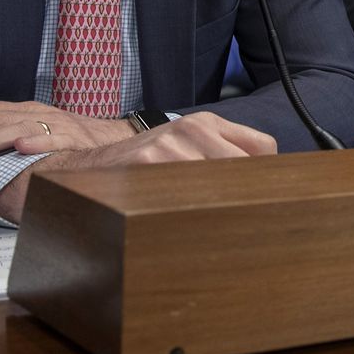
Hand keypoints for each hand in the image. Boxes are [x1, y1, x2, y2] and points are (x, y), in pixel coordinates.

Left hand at [0, 100, 134, 161]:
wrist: (116, 139)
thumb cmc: (69, 142)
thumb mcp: (33, 133)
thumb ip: (4, 139)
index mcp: (21, 110)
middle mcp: (34, 112)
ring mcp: (55, 125)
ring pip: (16, 127)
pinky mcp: (76, 140)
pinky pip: (56, 139)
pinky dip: (38, 141)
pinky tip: (20, 148)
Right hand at [0, 112, 277, 222]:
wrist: (84, 165)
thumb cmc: (142, 163)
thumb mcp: (185, 145)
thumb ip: (224, 153)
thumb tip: (270, 184)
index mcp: (206, 123)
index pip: (264, 149)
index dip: (269, 178)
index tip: (268, 199)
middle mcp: (192, 129)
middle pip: (247, 170)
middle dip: (250, 198)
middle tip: (250, 224)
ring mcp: (170, 147)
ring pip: (222, 185)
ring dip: (225, 210)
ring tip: (220, 230)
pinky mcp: (149, 166)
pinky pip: (188, 197)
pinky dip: (196, 216)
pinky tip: (191, 228)